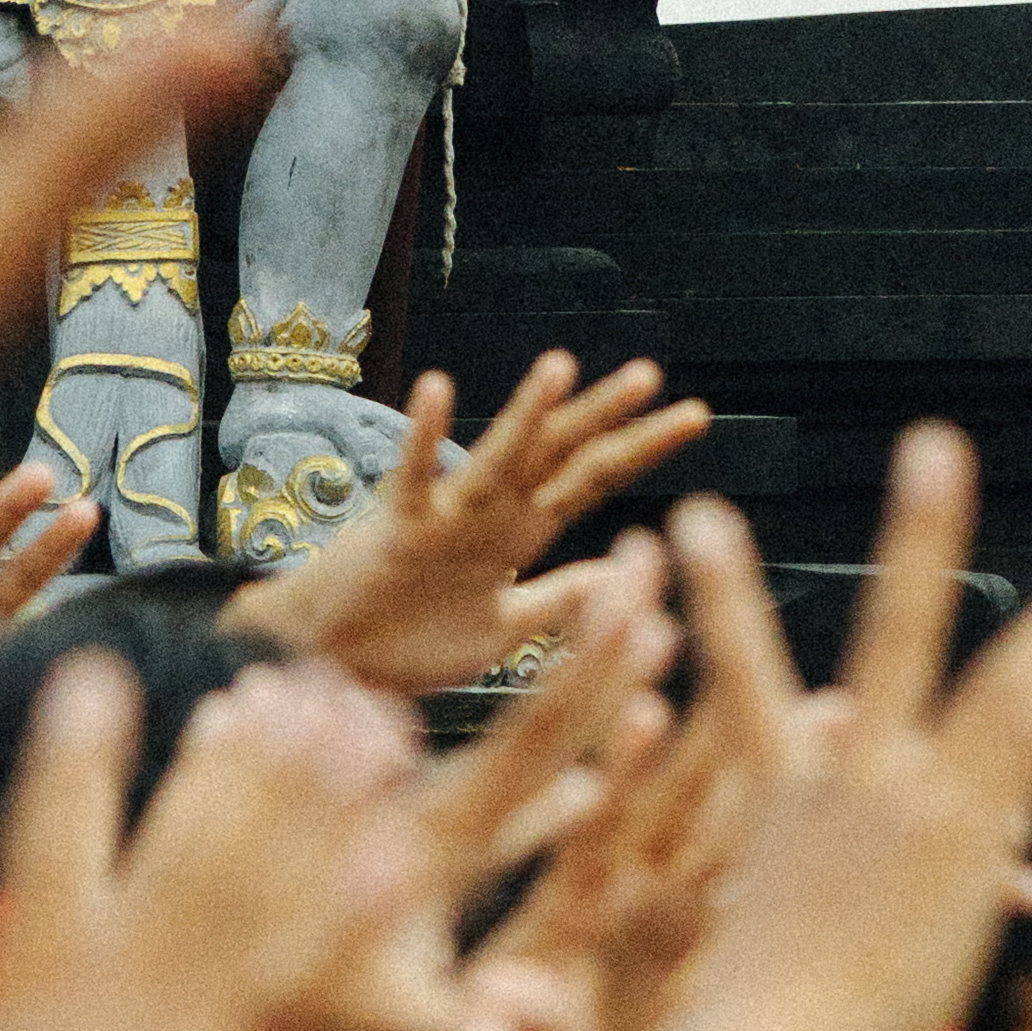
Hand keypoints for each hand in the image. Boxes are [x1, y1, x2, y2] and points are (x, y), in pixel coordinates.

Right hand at [0, 641, 523, 1030]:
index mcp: (14, 1021)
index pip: (39, 860)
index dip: (71, 764)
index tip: (96, 675)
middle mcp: (83, 1021)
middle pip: (170, 862)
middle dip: (232, 766)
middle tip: (288, 685)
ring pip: (242, 905)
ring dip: (309, 810)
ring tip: (366, 733)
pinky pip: (297, 1002)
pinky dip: (350, 924)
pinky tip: (402, 861)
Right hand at [242, 350, 714, 689]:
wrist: (336, 665)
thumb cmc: (411, 642)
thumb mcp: (506, 628)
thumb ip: (561, 599)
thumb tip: (628, 574)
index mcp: (518, 532)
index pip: (591, 476)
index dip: (641, 447)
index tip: (695, 415)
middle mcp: (490, 512)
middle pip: (557, 454)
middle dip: (605, 416)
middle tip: (652, 374)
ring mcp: (444, 516)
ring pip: (496, 457)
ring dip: (526, 413)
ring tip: (561, 365)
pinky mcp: (398, 529)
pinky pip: (412, 477)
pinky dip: (423, 435)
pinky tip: (438, 390)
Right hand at [657, 449, 1031, 1030]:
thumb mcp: (727, 945)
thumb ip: (747, 890)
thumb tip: (748, 871)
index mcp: (782, 797)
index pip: (746, 676)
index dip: (721, 596)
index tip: (693, 520)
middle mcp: (849, 773)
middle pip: (892, 630)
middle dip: (918, 535)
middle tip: (936, 446)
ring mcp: (909, 794)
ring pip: (1000, 681)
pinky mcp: (961, 832)